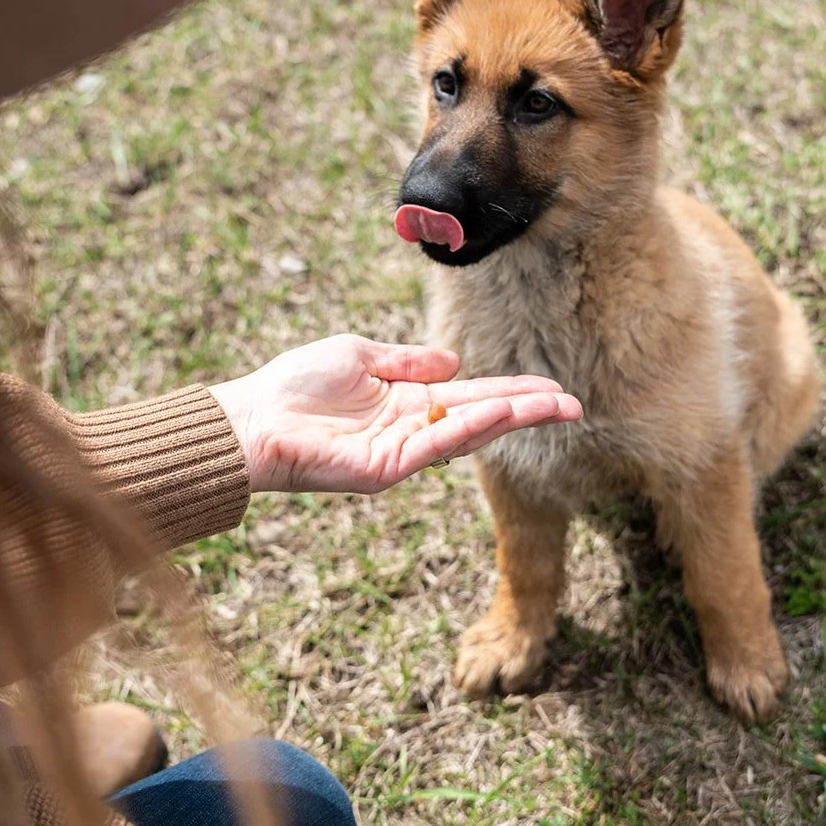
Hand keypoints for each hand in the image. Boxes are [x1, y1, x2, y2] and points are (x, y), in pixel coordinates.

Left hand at [207, 334, 581, 494]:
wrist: (252, 421)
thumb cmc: (296, 387)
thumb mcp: (359, 355)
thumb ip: (406, 360)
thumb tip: (455, 362)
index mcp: (408, 401)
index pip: (472, 396)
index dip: (512, 391)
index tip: (552, 387)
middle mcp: (412, 429)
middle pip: (482, 417)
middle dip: (528, 410)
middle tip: (574, 405)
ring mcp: (401, 453)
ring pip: (468, 433)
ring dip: (510, 418)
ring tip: (552, 407)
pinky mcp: (384, 470)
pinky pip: (435, 446)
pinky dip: (469, 430)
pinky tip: (498, 413)